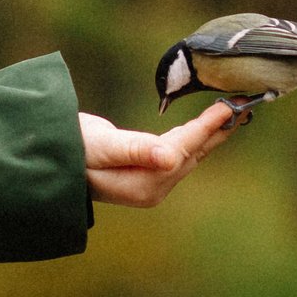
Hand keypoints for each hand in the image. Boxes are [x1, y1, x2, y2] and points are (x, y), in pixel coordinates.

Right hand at [79, 101, 236, 207]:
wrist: (51, 159)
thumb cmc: (72, 150)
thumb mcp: (102, 147)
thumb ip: (135, 150)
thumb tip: (170, 157)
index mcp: (145, 184)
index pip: (183, 150)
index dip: (206, 128)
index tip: (227, 108)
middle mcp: (153, 188)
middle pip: (193, 155)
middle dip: (218, 131)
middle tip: (245, 107)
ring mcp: (151, 184)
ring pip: (189, 155)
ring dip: (210, 135)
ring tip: (233, 114)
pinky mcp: (147, 174)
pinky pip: (179, 155)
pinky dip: (194, 138)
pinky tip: (204, 128)